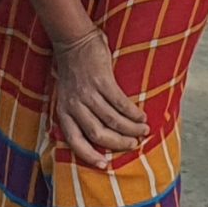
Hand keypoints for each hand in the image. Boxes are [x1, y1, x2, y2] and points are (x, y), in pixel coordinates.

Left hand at [49, 31, 149, 168]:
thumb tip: (99, 138)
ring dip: (131, 128)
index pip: (74, 140)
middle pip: (99, 134)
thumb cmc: (74, 73)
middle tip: (134, 144)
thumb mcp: (68, 96)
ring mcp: (87, 93)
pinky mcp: (102, 81)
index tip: (105, 165)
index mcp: (64, 111)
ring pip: (113, 120)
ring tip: (143, 130)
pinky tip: (141, 116)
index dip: (89, 155)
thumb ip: (79, 115)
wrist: (73, 41)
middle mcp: (74, 104)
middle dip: (119, 143)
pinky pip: (121, 103)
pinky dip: (134, 113)